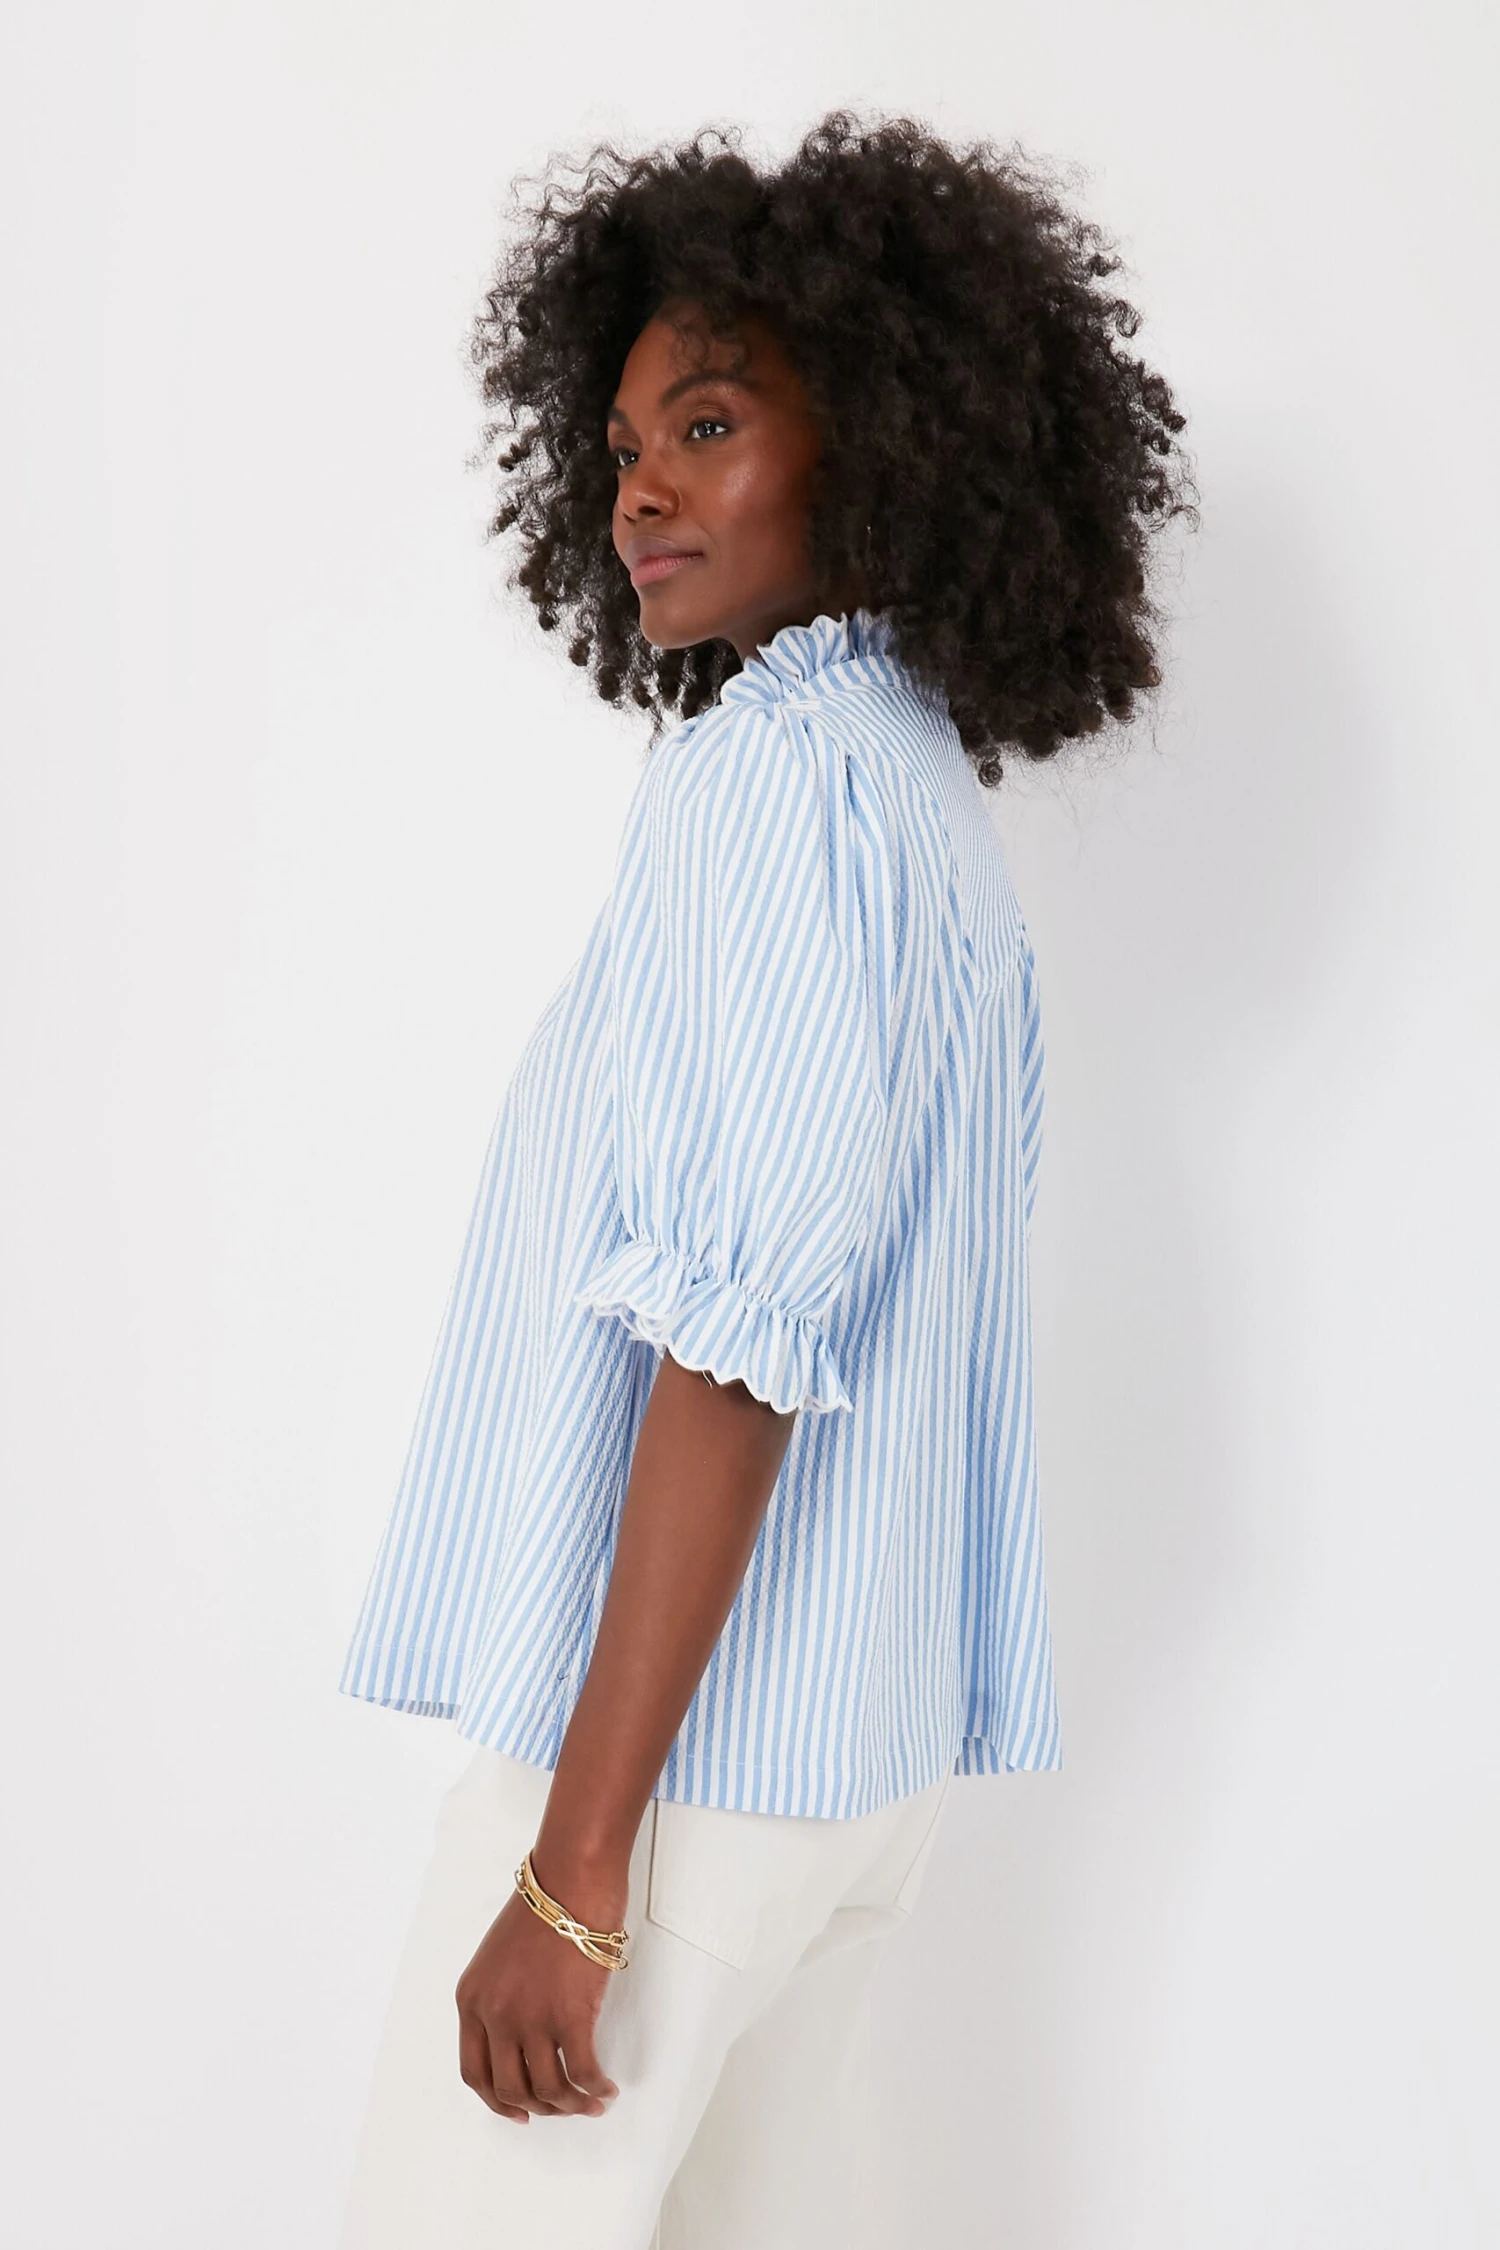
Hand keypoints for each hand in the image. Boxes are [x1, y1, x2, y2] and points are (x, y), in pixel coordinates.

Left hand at [454, 1860, 624, 2123]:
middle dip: (539, 2107)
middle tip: (562, 2107)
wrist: (572, 1875)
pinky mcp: (569, 2015)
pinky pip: (581, 2073)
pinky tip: (606, 2088)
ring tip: (592, 2101)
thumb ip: (501, 1997)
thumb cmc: (546, 1904)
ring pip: (547, 2089)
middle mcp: (495, 2014)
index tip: (520, 2111)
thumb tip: (524, 2037)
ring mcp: (530, 2018)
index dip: (497, 2101)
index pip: (474, 2072)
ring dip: (571, 2105)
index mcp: (471, 1999)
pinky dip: (595, 2089)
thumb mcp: (499, 1955)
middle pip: (510, 2089)